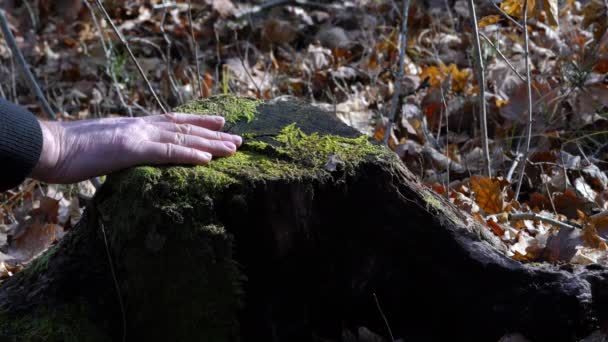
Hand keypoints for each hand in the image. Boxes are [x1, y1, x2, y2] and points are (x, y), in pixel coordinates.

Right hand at [31, 113, 241, 183]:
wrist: (49, 147)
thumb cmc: (71, 151)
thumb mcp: (105, 147)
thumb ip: (124, 148)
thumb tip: (133, 156)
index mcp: (135, 126)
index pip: (173, 121)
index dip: (198, 122)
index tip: (219, 123)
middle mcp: (141, 126)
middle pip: (185, 128)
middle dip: (214, 134)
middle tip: (238, 139)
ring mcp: (137, 136)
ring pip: (183, 138)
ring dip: (211, 143)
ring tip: (234, 148)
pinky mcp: (131, 150)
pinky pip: (166, 152)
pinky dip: (189, 154)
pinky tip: (208, 158)